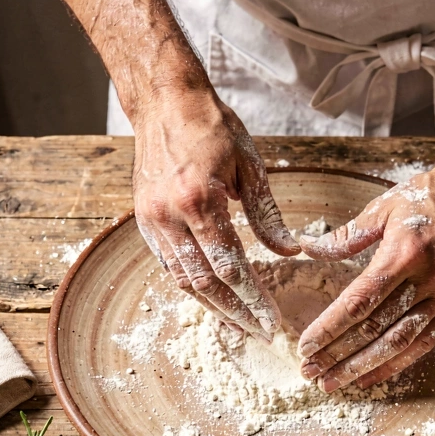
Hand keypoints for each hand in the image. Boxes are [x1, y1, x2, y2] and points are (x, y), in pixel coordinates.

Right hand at [133, 85, 299, 338]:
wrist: (164, 101)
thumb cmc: (212, 127)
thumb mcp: (249, 166)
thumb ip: (268, 215)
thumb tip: (291, 252)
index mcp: (199, 200)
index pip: (231, 267)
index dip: (254, 299)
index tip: (273, 321)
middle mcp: (169, 216)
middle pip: (205, 283)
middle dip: (236, 313)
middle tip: (260, 333)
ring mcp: (151, 220)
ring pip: (182, 280)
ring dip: (212, 306)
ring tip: (239, 323)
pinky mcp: (143, 220)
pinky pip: (167, 264)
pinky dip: (191, 284)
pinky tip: (212, 297)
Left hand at [296, 169, 434, 389]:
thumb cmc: (427, 197)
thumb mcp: (384, 207)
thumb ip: (347, 235)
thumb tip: (308, 248)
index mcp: (404, 254)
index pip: (359, 302)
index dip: (330, 328)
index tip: (306, 346)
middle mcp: (427, 280)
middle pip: (375, 328)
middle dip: (339, 354)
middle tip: (310, 373)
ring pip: (398, 343)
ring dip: (362, 367)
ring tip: (332, 382)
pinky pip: (423, 343)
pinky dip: (395, 364)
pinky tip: (369, 376)